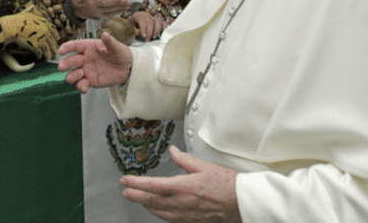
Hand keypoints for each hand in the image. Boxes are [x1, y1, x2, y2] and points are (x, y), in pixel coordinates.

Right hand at [0, 12, 58, 58]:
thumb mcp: (28, 15)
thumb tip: (36, 15)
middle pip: (53, 41)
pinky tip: (38, 58)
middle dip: (54, 47)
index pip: (54, 30)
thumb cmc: (16, 20)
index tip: (56, 39)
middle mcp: (45, 30)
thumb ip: (35, 17)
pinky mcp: (36, 46)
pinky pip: (40, 54)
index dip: (55, 36)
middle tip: (55, 51)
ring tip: (48, 57)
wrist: (11, 27)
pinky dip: (40, 56)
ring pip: (49, 49)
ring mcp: (41, 38)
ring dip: (49, 54)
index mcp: (44, 22)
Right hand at [57, 32, 132, 92]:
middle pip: (71, 61)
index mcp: (88, 47)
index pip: (74, 46)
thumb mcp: (117, 47)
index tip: (61, 51)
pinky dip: (80, 87)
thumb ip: (110, 42)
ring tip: (70, 79)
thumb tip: (105, 34)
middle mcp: (84, 58)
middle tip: (61, 67)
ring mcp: (86, 70)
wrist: (127, 67)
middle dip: (65, 64)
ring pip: (74, 74)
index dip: (66, 47)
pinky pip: (82, 84)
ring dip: (70, 76)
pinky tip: (83, 88)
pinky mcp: (90, 81)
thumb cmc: (120, 53)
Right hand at [71, 0, 131, 19]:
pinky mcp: (99, 16)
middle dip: (115, 1)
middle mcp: (92, 3)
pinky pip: (109, 14)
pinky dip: (118, 11)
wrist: (76, 6)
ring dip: (119, 7)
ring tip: (128, 3)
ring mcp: (96, 10)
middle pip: (104, 2)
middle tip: (125, 0)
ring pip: (109, 9)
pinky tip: (125, 8)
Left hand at [120, 145, 239, 222]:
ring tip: (137, 199)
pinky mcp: (191, 221)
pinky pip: (170, 219)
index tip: (125, 180)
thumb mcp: (204, 166)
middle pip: (152, 200)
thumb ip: (185, 160)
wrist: (242, 202)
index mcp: (183, 187)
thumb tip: (173, 151)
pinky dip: (159, 214)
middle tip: (125, 191)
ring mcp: (186, 214)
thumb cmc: (227, 185)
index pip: (153, 185)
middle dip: (136, 195)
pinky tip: (157, 210)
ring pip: (159, 212)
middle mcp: (182, 203)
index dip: (136, 183)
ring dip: (146, 205)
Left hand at [129, 10, 165, 40]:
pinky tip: (160, 34)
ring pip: (158, 21)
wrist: (133, 23)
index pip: (142, 20)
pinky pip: (163, 23)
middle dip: (149, 32)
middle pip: (150, 22)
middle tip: (147, 39)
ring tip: (153, 37)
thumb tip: (142, 33)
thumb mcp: (130, 28)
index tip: (144, 36)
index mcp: (138, 15)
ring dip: (157, 30)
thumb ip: (135, 30)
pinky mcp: (157, 21)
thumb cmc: (132, 26)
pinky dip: (163, 28)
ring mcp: (152, 17)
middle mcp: (146, 15)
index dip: (143, 28)